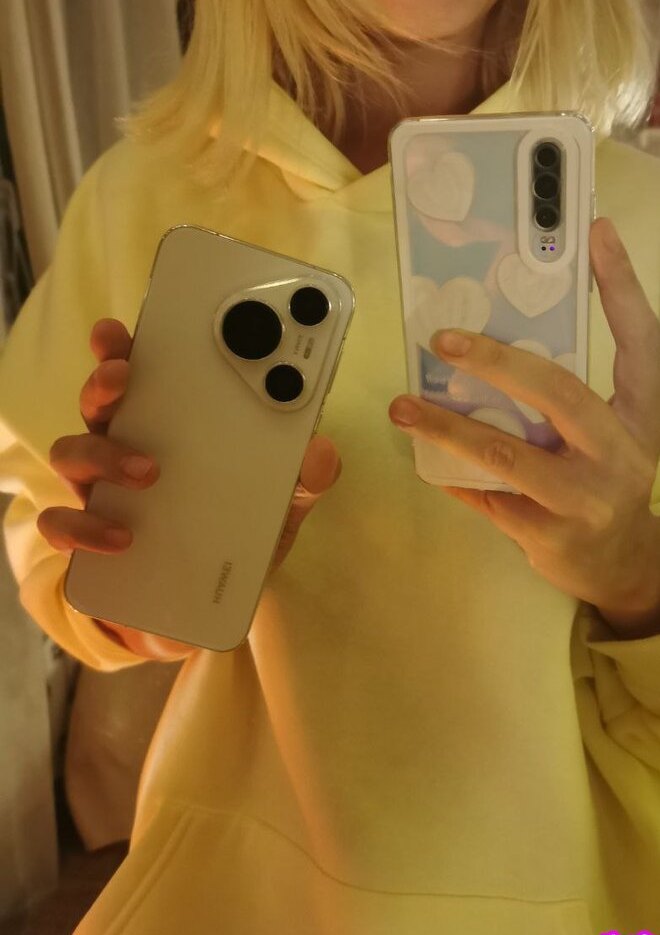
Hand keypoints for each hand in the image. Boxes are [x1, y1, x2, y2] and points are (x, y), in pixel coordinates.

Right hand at [38, 318, 340, 659]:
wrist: (213, 605)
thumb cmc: (239, 534)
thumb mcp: (281, 505)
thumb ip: (304, 478)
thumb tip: (322, 450)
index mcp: (168, 425)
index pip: (141, 374)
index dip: (124, 345)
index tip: (123, 328)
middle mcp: (126, 446)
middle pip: (99, 400)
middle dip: (105, 380)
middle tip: (124, 376)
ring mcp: (101, 491)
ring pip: (72, 452)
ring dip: (103, 453)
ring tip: (148, 473)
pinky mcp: (89, 540)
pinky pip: (62, 524)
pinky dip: (84, 527)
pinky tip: (120, 537)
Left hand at [388, 219, 659, 634]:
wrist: (622, 565)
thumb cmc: (605, 479)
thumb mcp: (612, 430)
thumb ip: (571, 390)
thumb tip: (496, 330)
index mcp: (641, 413)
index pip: (641, 338)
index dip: (621, 284)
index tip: (595, 230)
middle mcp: (622, 452)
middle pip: (558, 391)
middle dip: (495, 360)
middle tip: (442, 339)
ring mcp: (587, 499)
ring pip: (506, 454)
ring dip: (446, 427)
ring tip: (402, 406)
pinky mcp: (551, 536)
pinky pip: (487, 497)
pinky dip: (451, 474)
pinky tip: (423, 458)